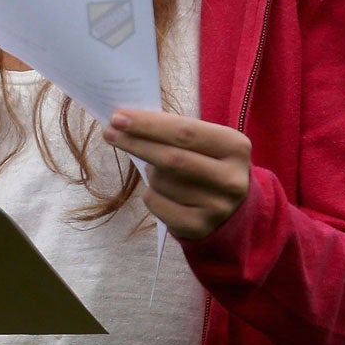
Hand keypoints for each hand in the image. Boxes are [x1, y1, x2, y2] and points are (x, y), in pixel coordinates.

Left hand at [103, 108, 250, 239]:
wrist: (232, 211)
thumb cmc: (207, 165)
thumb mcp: (204, 144)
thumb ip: (174, 132)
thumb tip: (126, 121)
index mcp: (235, 148)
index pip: (185, 132)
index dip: (148, 124)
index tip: (118, 117)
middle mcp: (231, 178)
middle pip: (171, 158)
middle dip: (135, 143)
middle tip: (109, 132)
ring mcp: (217, 206)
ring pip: (160, 182)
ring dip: (148, 172)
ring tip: (157, 171)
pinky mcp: (199, 227)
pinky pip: (156, 203)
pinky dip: (149, 193)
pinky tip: (162, 192)